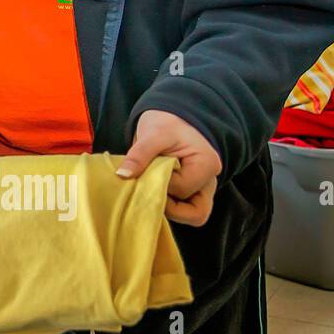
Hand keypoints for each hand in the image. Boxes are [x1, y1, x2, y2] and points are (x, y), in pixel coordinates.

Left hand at [116, 109, 222, 226]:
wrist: (172, 118)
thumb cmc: (166, 122)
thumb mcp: (153, 134)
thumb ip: (139, 155)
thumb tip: (122, 176)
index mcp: (206, 165)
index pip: (182, 189)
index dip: (159, 185)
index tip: (145, 172)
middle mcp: (210, 181)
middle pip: (194, 212)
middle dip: (167, 206)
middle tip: (145, 188)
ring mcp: (203, 189)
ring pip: (192, 215)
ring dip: (168, 210)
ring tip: (148, 191)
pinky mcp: (192, 192)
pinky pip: (185, 210)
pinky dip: (168, 207)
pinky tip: (150, 194)